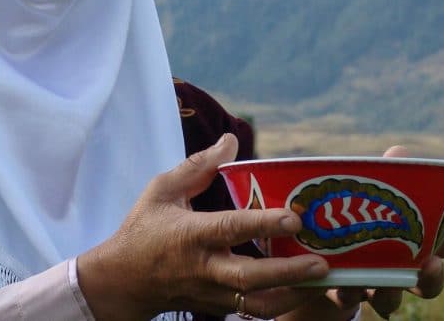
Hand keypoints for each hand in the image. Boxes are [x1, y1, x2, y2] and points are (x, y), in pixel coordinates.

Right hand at [77, 134, 329, 319]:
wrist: (121, 282)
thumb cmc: (143, 230)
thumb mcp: (163, 190)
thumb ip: (199, 165)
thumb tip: (232, 140)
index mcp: (191, 235)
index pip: (232, 228)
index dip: (265, 223)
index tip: (296, 217)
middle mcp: (203, 268)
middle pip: (250, 278)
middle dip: (288, 272)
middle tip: (322, 263)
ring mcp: (210, 294)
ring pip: (255, 304)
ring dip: (291, 295)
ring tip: (322, 281)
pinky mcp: (215, 307)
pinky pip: (250, 310)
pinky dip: (277, 302)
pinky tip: (302, 288)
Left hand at [276, 146, 443, 320]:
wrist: (310, 250)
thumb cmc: (350, 212)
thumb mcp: (364, 192)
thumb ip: (382, 175)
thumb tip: (400, 152)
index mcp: (408, 243)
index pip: (439, 247)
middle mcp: (395, 271)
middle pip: (425, 284)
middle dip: (432, 277)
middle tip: (430, 264)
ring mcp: (370, 287)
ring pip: (390, 300)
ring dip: (391, 292)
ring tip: (384, 282)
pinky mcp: (340, 294)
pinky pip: (347, 302)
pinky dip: (347, 294)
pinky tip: (342, 285)